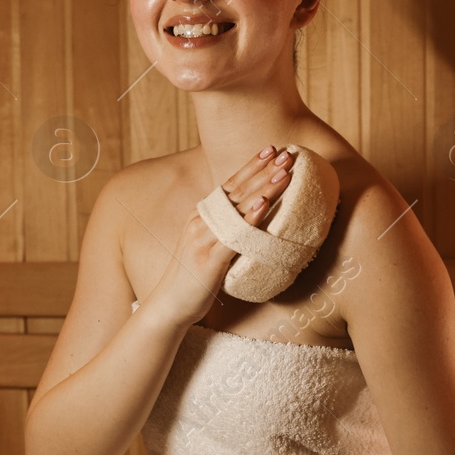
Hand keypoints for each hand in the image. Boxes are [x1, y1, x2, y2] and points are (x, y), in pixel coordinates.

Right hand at [145, 144, 296, 327]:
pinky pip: (234, 234)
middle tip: (286, 153)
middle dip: (262, 170)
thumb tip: (251, 220)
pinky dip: (249, 218)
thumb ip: (225, 231)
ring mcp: (204, 238)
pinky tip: (264, 204)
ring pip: (238, 207)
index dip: (251, 166)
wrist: (169, 305)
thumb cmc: (193, 278)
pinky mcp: (210, 258)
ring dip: (263, 188)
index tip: (271, 149)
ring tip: (283, 172)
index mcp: (202, 216)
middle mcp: (201, 220)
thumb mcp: (209, 246)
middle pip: (236, 189)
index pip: (229, 184)